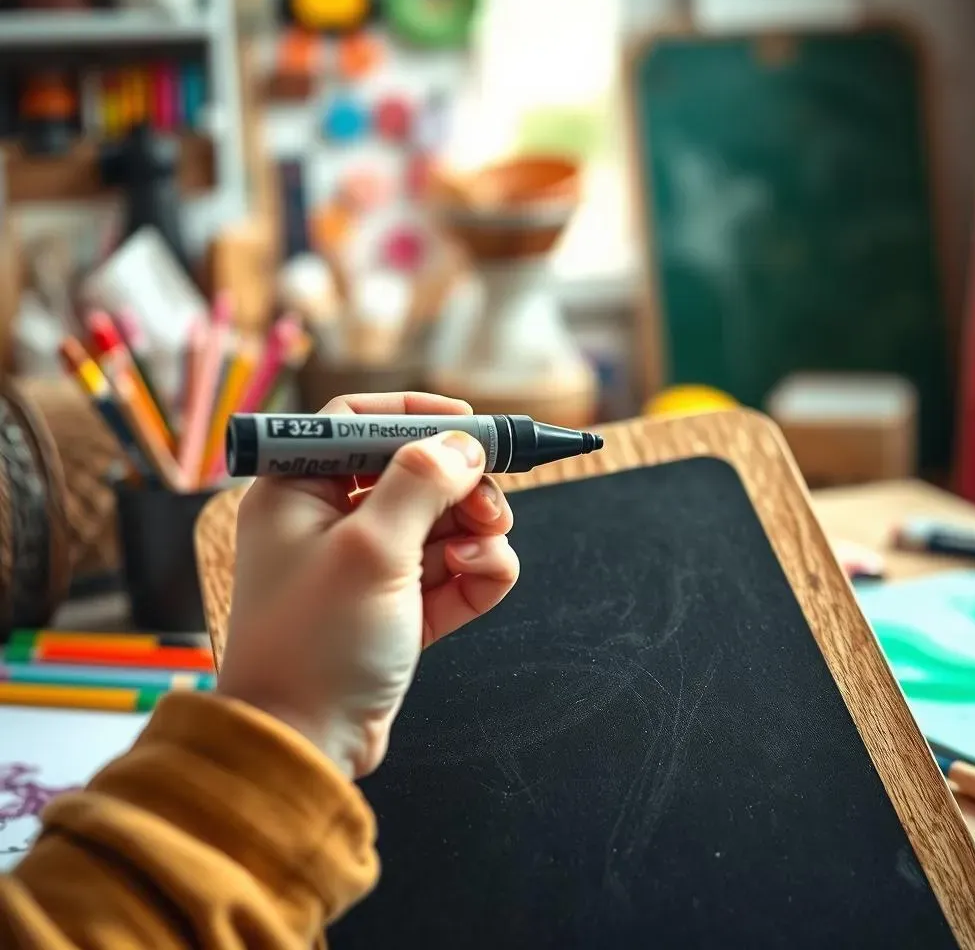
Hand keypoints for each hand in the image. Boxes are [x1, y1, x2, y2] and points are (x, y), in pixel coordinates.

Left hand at [216, 393, 519, 777]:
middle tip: (488, 510)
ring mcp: (368, 566)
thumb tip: (464, 444)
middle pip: (416, 472)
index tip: (469, 427)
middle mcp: (331, 521)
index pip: (357, 421)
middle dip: (461, 488)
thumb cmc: (316, 643)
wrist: (304, 746)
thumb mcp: (370, 549)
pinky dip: (476, 572)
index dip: (415, 415)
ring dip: (475, 533)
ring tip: (476, 557)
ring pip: (443, 522)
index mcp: (298, 491)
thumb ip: (421, 484)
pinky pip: (453, 569)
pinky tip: (477, 580)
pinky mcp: (400, 606)